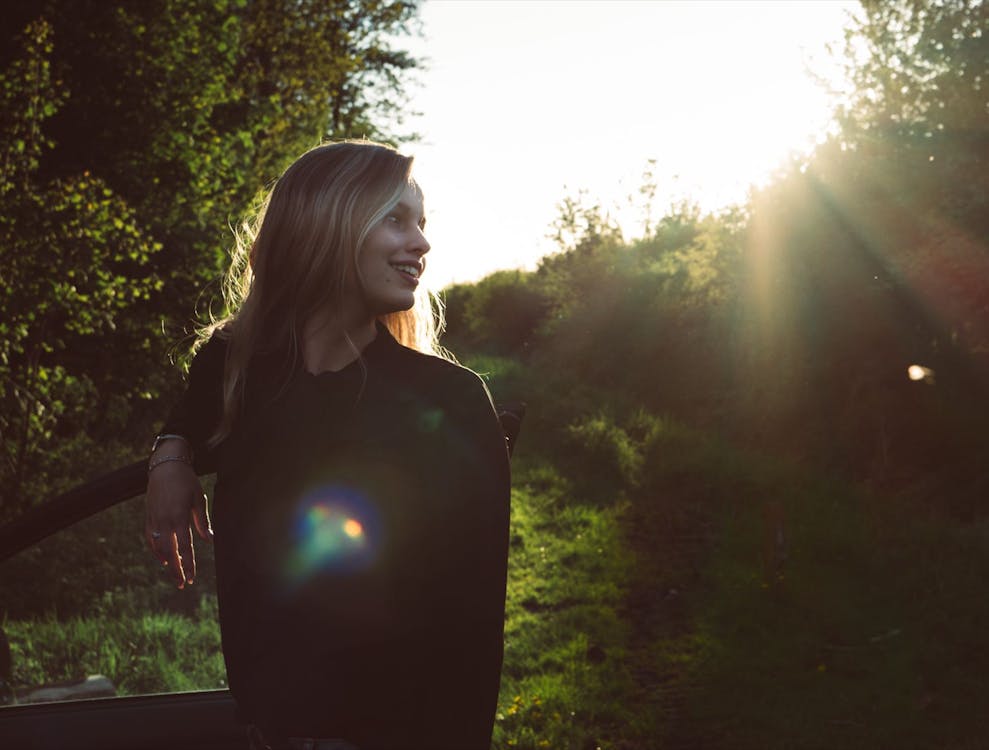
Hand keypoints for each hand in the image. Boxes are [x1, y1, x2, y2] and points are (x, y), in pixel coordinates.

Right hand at [145, 455, 212, 588]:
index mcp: (179, 517)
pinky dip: (155, 550)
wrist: (165, 466)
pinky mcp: (148, 516)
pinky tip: (163, 558)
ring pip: (158, 547)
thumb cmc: (186, 481)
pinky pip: (150, 538)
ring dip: (166, 562)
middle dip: (176, 570)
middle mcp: (165, 521)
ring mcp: (154, 520)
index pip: (185, 548)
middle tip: (183, 584)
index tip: (192, 577)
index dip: (188, 564)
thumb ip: (203, 521)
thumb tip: (210, 539)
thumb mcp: (198, 499)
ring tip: (175, 574)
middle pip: (170, 552)